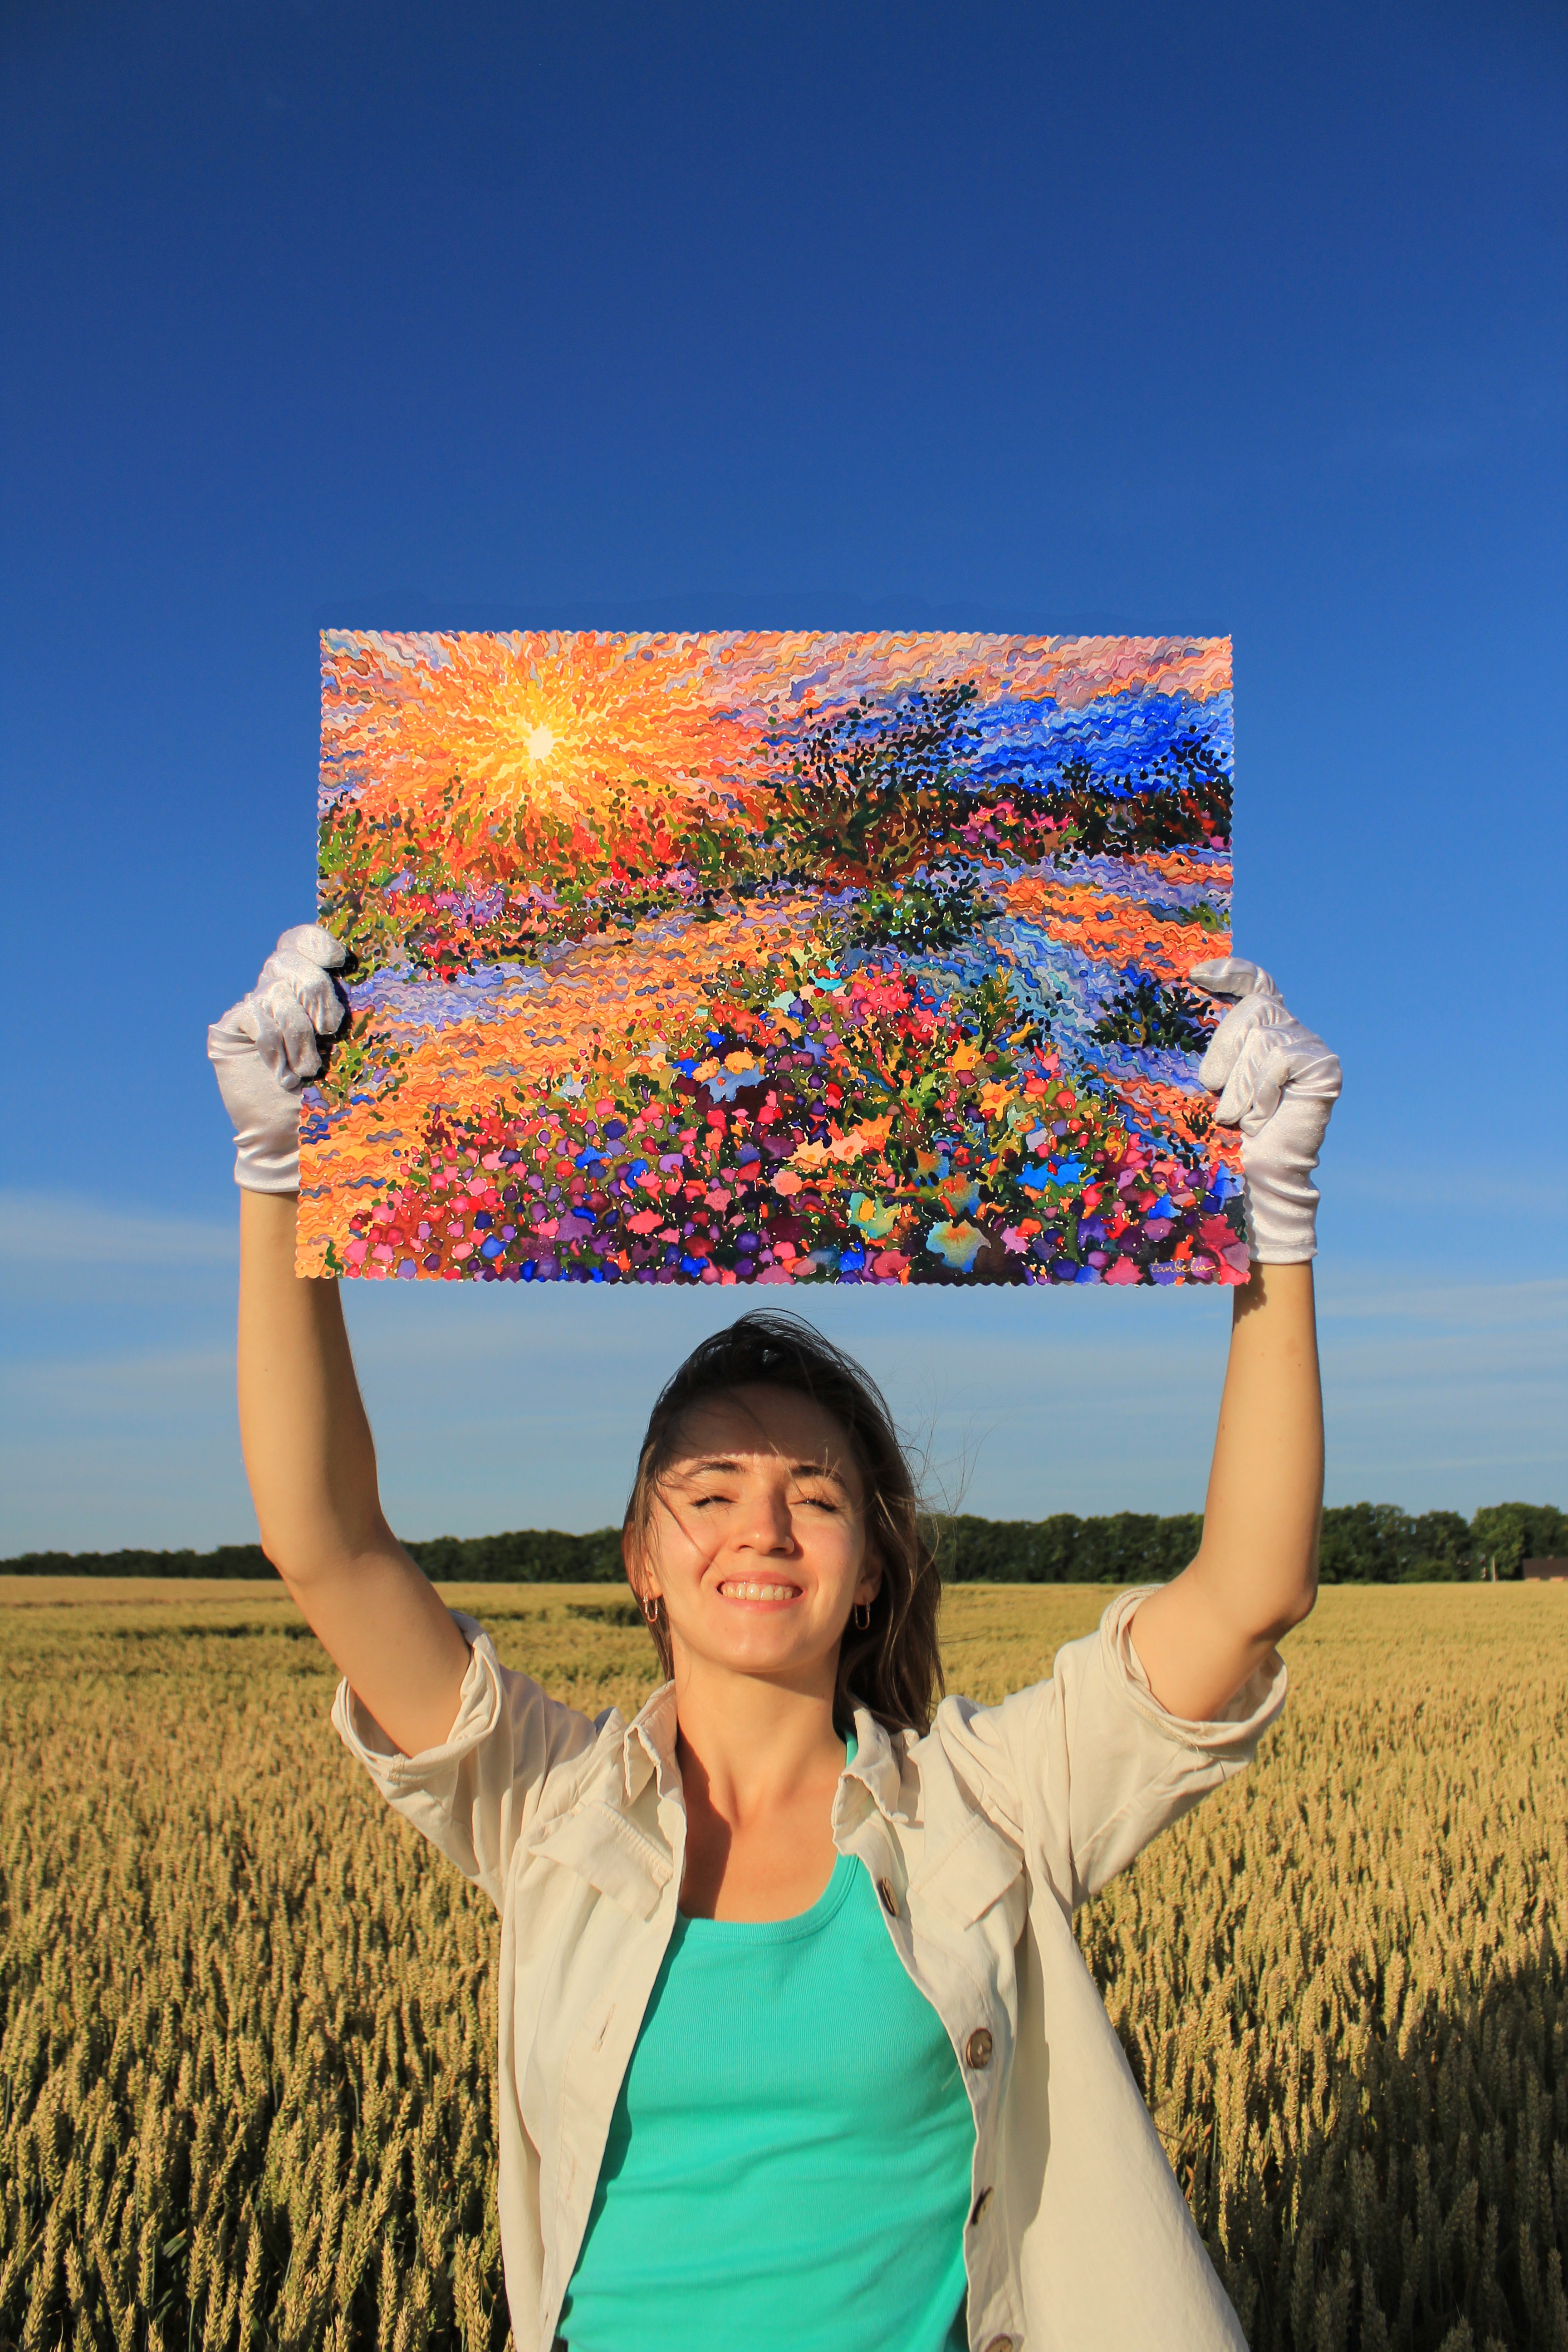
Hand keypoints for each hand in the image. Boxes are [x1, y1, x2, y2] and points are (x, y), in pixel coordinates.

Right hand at [207, 924, 347, 1192]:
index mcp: (306, 987)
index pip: (301, 942)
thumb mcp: (353, 1050)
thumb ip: (354, 1013)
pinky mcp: (228, 1029)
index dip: (315, 940)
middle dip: (315, 990)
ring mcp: (251, 1009)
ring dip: (298, 1032)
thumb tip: (384, 973)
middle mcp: (276, 991)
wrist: (291, 1140)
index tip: (338, 959)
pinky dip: (275, 1046)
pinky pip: (254, 1018)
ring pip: (274, 990)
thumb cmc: (330, 1097)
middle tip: (330, 1029)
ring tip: (308, 1069)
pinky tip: (284, 1075)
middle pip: (287, 958)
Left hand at [1187, 957, 1341, 1263]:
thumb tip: (1177, 1007)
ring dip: (1239, 1082)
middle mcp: (1292, 1032)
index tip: (1195, 974)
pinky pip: (1279, 1058)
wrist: (1256, 1178)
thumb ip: (1209, 1048)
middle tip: (1210, 1087)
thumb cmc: (1224, 1134)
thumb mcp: (1208, 1082)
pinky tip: (1263, 1117)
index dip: (1232, 972)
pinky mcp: (1323, 1068)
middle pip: (1255, 1007)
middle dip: (1224, 1047)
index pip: (1255, 984)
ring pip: (1263, 1036)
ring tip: (1236, 1116)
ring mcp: (1311, 1048)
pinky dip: (1261, 1090)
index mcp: (1263, 1031)